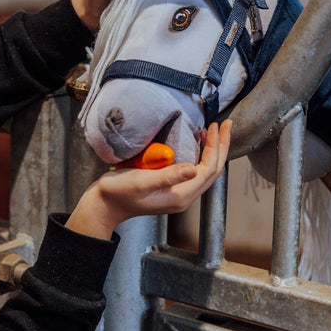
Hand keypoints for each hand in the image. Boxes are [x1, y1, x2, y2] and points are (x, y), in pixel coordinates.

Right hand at [65, 120, 231, 239]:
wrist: (104, 205)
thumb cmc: (119, 193)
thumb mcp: (142, 182)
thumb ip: (168, 176)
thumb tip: (194, 168)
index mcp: (182, 195)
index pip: (209, 168)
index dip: (215, 146)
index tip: (215, 126)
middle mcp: (185, 196)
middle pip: (214, 170)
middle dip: (221, 147)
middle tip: (226, 124)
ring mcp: (180, 193)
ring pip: (207, 171)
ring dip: (214, 151)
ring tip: (215, 131)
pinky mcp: (173, 188)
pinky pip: (196, 171)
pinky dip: (202, 155)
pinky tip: (197, 143)